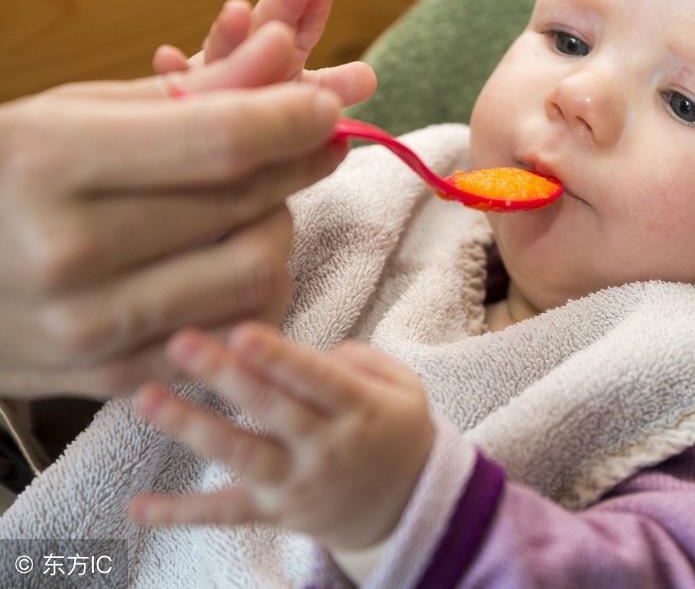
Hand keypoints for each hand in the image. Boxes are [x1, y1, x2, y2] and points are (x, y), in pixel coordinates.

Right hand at [0, 24, 348, 397]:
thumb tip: (284, 48)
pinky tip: (233, 258)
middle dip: (294, 163)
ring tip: (257, 203)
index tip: (325, 106)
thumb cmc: (4, 176)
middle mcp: (65, 250)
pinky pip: (235, 331)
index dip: (293, 117)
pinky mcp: (109, 376)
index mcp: (45, 162)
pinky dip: (256, 290)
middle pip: (245, 204)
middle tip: (306, 141)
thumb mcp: (77, 111)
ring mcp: (86, 325)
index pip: (219, 141)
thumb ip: (190, 89)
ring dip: (279, 228)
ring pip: (256, 272)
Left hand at [129, 323, 434, 551]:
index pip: (318, 380)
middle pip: (270, 409)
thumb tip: (309, 352)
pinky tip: (136, 506)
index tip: (243, 331)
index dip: (280, 358)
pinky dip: (179, 513)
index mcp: (361, 410)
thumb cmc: (395, 429)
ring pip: (240, 454)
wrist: (405, 505)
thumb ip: (363, 361)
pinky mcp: (272, 512)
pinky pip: (223, 514)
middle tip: (182, 343)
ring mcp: (295, 483)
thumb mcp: (405, 387)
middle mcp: (326, 448)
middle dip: (225, 375)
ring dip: (191, 426)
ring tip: (147, 399)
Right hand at [153, 0, 375, 106]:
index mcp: (278, 55)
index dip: (311, 5)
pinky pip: (175, 89)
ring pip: (223, 54)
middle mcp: (244, 57)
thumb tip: (370, 77)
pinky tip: (166, 57)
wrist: (208, 144)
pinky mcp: (176, 98)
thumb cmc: (261, 114)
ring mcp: (209, 75)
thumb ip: (331, 87)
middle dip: (284, 3)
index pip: (299, 25)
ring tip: (238, 11)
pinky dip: (172, 73)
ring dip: (230, 31)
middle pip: (265, 27)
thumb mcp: (301, 101)